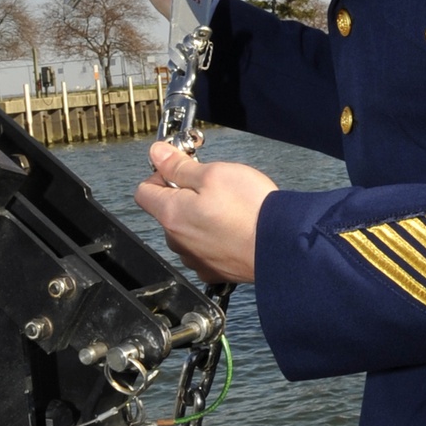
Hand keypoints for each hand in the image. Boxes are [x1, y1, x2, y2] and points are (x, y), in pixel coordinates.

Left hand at [135, 140, 277, 283]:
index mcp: (172, 215)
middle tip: (212, 186)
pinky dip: (214, 239)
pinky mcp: (214, 271)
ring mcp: (196, 259)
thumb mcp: (213, 174)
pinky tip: (234, 230)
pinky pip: (204, 250)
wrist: (282, 245)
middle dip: (183, 196)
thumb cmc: (250, 209)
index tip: (180, 169)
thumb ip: (179, 166)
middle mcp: (178, 241)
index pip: (144, 191)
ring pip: (187, 232)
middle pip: (167, 212)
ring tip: (229, 209)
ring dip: (200, 219)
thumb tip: (156, 154)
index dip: (160, 175)